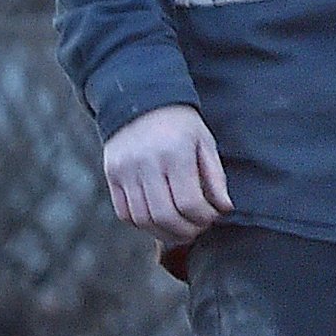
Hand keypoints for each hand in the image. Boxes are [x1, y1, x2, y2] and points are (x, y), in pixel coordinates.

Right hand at [102, 106, 231, 247]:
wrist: (140, 101)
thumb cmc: (179, 124)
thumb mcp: (204, 141)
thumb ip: (215, 176)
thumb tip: (224, 208)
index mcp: (175, 152)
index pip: (189, 202)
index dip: (203, 218)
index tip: (212, 217)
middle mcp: (146, 163)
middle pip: (164, 216)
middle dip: (185, 231)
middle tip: (197, 230)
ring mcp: (125, 171)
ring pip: (142, 219)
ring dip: (163, 233)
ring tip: (179, 231)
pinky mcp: (111, 176)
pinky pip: (124, 213)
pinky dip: (142, 225)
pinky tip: (158, 221)